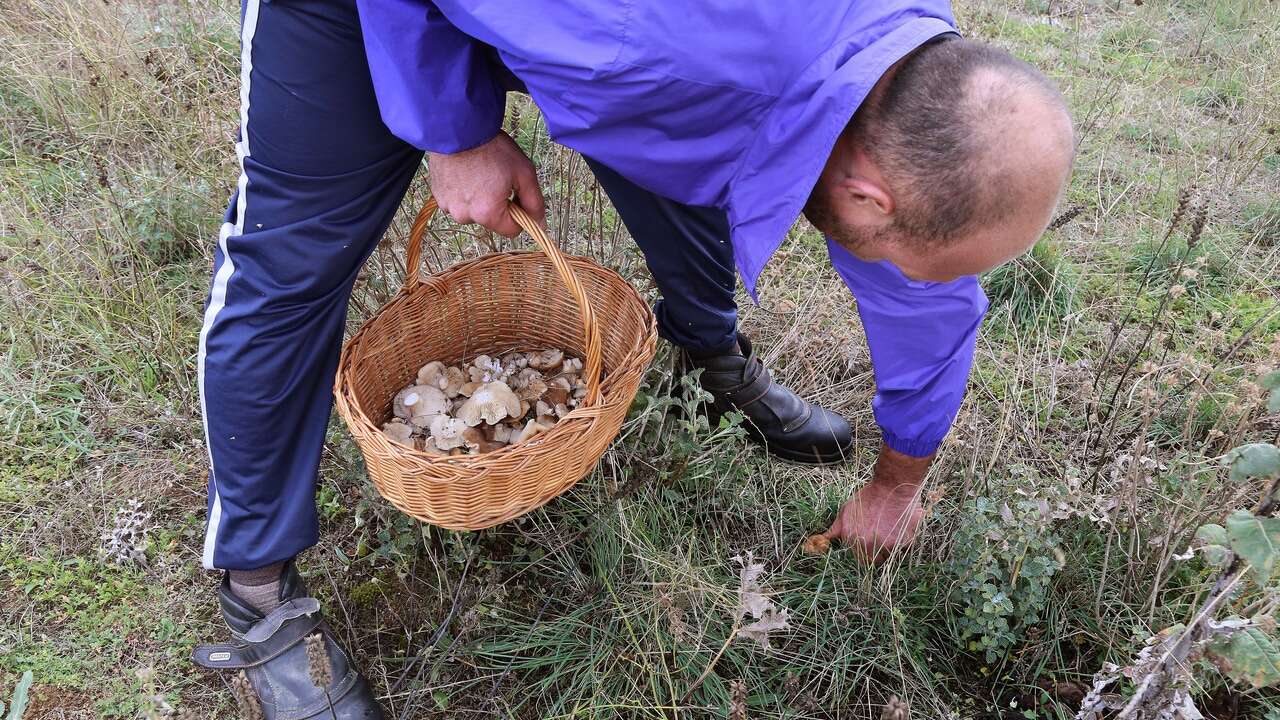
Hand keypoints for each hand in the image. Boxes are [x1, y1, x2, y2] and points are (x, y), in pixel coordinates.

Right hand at [428, 131, 545, 237]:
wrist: (459, 128)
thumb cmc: (493, 149)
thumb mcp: (524, 173)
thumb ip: (534, 202)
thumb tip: (540, 224)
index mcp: (487, 214)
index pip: (512, 230)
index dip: (519, 214)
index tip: (515, 194)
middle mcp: (465, 216)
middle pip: (491, 220)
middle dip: (498, 205)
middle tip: (496, 178)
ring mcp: (448, 207)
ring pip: (473, 212)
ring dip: (479, 199)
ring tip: (479, 173)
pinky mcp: (438, 197)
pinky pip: (457, 202)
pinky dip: (464, 192)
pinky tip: (466, 173)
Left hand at [811, 444, 932, 562]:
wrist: (892, 486)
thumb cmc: (868, 497)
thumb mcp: (845, 512)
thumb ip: (834, 531)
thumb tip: (814, 542)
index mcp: (852, 540)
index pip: (858, 562)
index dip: (864, 556)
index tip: (869, 548)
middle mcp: (868, 545)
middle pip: (874, 563)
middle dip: (878, 554)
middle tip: (881, 539)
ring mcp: (886, 545)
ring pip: (889, 558)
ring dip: (890, 550)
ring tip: (890, 531)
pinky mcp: (903, 542)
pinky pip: (903, 550)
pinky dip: (903, 543)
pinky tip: (900, 528)